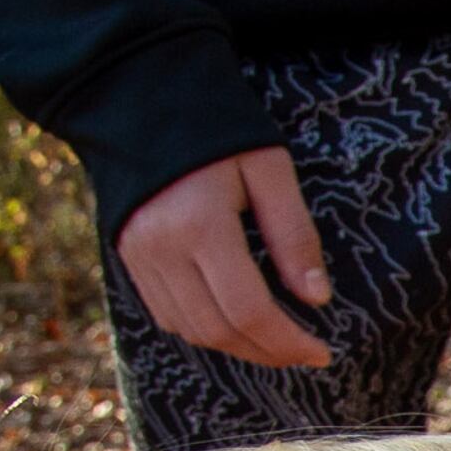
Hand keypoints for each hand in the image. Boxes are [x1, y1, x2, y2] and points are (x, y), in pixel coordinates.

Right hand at [118, 147, 333, 368]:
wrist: (139, 97)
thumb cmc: (217, 127)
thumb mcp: (268, 168)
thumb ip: (293, 234)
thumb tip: (317, 298)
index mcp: (200, 224)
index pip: (249, 309)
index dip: (288, 341)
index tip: (322, 352)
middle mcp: (161, 247)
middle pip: (218, 329)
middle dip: (267, 352)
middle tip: (304, 353)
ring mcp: (138, 255)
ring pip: (190, 329)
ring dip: (237, 347)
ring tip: (276, 343)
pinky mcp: (127, 255)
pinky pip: (166, 314)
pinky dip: (203, 330)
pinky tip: (234, 324)